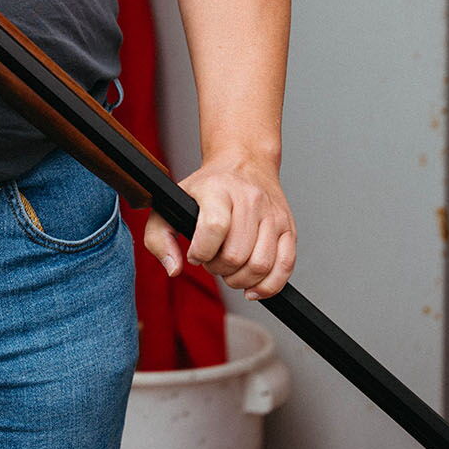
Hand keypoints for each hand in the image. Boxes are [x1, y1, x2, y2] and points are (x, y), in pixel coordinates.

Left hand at [143, 154, 296, 300]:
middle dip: (219, 269)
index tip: (195, 254)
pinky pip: (285, 267)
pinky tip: (252, 286)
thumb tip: (174, 269)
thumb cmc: (206, 188)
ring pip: (261, 265)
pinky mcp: (288, 228)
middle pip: (236, 254)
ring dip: (241, 280)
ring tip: (230, 270)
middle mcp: (249, 199)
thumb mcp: (173, 202)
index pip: (214, 227)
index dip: (201, 251)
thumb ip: (159, 237)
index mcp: (217, 189)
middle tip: (213, 262)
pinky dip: (268, 286)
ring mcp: (272, 214)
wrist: (244, 162)